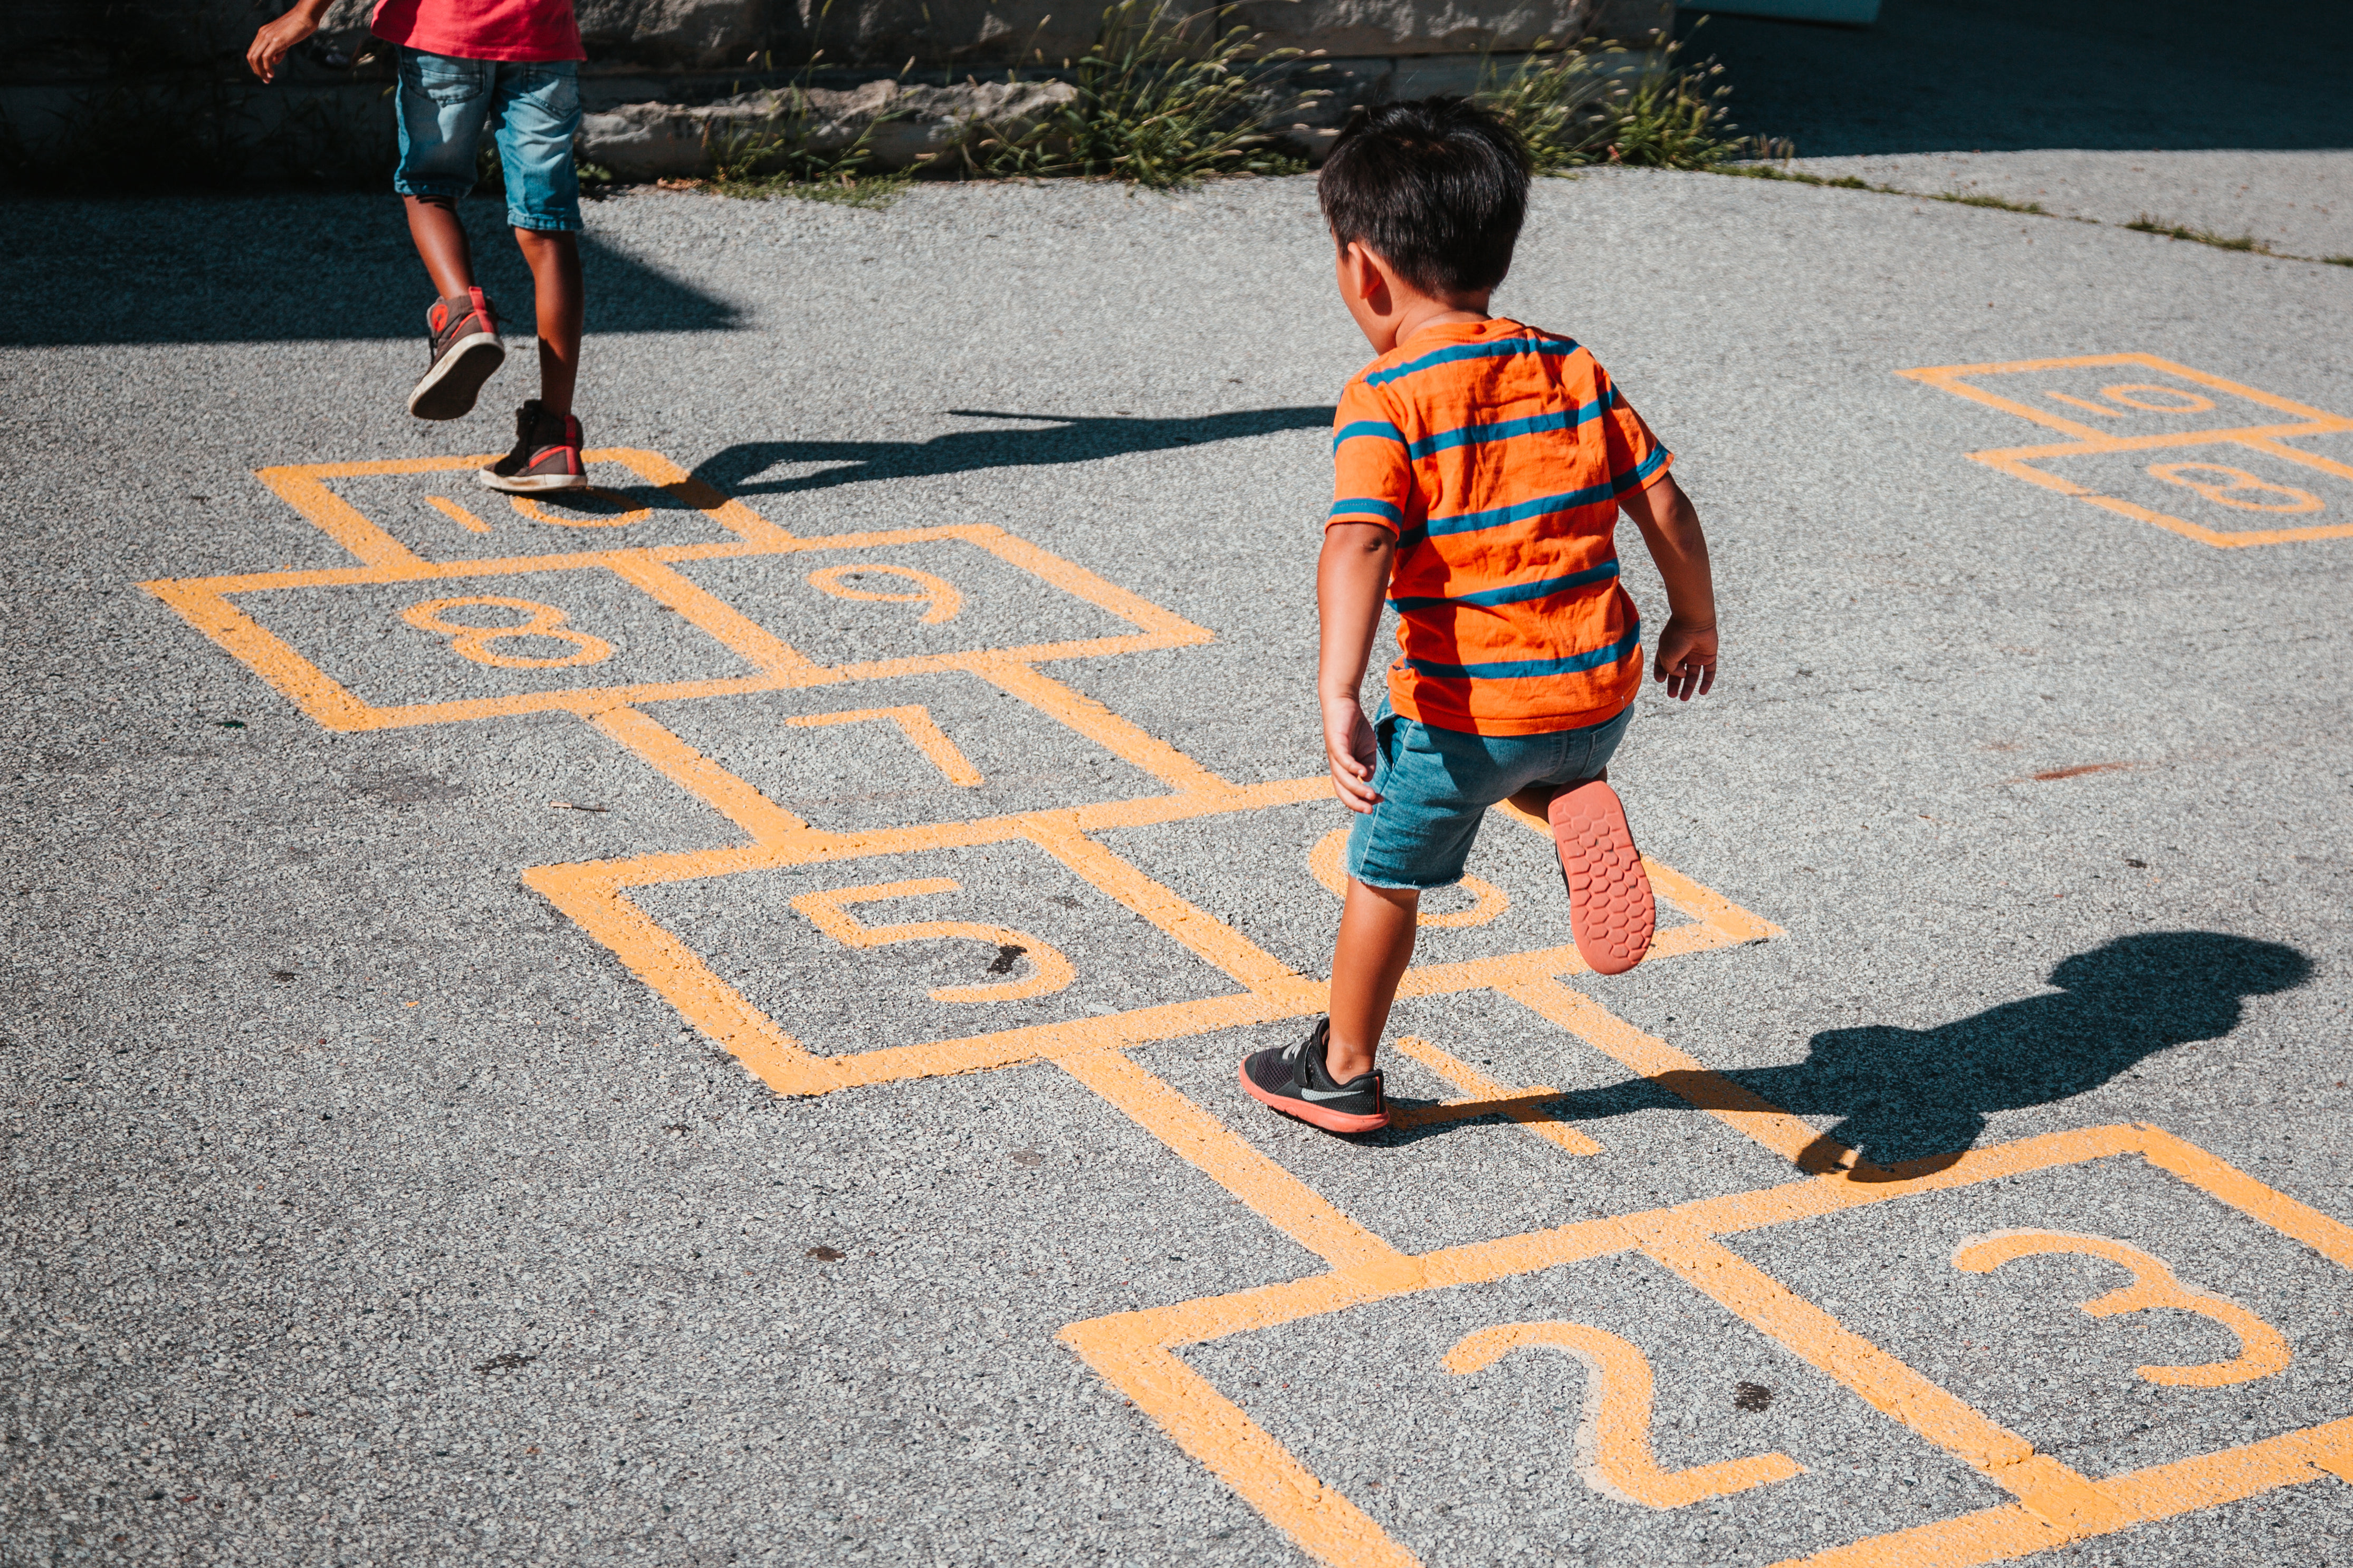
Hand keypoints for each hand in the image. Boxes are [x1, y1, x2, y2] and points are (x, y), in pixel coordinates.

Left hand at [247, 6, 322, 82]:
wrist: (305, 17)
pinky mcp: (276, 41)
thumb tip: (274, 62)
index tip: (264, 74)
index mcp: (263, 33)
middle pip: (251, 55)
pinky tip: (272, 74)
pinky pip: (266, 57)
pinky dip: (267, 68)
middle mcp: (262, 34)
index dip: (256, 64)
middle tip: (265, 80)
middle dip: (256, 70)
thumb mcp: (286, 40)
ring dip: (260, 71)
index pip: (253, 51)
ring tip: (268, 79)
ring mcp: (268, 37)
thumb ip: (278, 50)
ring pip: (256, 57)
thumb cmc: (298, 28)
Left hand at [1323, 696, 1381, 813]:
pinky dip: (1352, 767)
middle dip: (1355, 803)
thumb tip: (1369, 779)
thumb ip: (1369, 765)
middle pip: (1342, 790)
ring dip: (1357, 789)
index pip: (1348, 791)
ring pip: (1343, 778)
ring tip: (1372, 795)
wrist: (1343, 703)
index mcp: (1343, 769)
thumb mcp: (1367, 750)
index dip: (1360, 800)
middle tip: (1370, 810)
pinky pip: (1342, 759)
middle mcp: (1336, 765)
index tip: (1379, 802)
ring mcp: (1334, 754)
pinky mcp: (1335, 742)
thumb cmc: (1354, 727)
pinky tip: (1363, 774)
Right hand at [1652, 613, 1716, 700]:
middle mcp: (1682, 653)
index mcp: (1668, 650)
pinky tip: (1702, 692)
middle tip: (1672, 695)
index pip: (1662, 665)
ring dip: (1688, 687)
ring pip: (1693, 675)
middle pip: (1677, 673)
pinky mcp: (1709, 656)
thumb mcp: (1666, 657)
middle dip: (1674, 685)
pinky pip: (1709, 672)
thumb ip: (1671, 670)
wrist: (1694, 622)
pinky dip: (1706, 682)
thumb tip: (1682, 676)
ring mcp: (1696, 655)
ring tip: (1684, 698)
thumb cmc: (1676, 637)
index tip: (1660, 680)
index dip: (1660, 674)